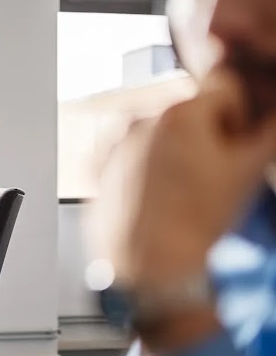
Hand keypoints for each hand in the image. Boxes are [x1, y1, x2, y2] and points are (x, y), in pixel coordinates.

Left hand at [89, 66, 275, 285]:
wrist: (148, 266)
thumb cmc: (195, 222)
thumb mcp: (248, 171)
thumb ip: (270, 132)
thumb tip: (274, 116)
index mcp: (181, 112)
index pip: (224, 89)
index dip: (238, 117)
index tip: (235, 145)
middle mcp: (141, 119)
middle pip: (188, 111)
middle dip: (204, 133)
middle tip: (209, 174)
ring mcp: (115, 142)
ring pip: (157, 132)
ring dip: (172, 148)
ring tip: (180, 189)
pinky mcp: (98, 167)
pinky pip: (128, 152)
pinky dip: (142, 164)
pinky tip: (154, 194)